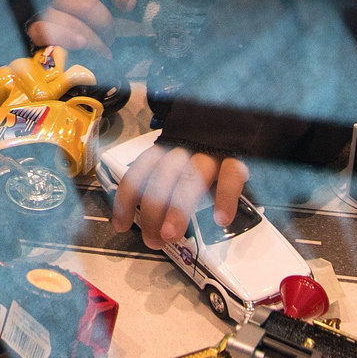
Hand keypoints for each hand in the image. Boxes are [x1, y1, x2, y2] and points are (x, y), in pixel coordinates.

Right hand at [27, 0, 136, 58]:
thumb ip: (112, 13)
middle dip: (99, 19)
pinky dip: (64, 36)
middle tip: (111, 38)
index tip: (128, 5)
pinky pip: (43, 30)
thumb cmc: (93, 38)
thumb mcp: (105, 21)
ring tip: (102, 52)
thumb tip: (129, 5)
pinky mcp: (37, 34)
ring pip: (60, 14)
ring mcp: (45, 15)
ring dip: (87, 36)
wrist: (69, 67)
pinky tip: (80, 44)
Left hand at [111, 142, 248, 247]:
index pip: (139, 174)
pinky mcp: (235, 156)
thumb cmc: (201, 151)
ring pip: (190, 177)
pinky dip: (225, 198)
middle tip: (153, 240)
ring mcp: (209, 152)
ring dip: (177, 208)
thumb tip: (149, 223)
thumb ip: (164, 186)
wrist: (232, 118)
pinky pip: (230, 175)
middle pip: (161, 178)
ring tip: (172, 234)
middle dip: (152, 210)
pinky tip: (220, 219)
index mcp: (165, 152)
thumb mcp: (177, 162)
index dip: (126, 200)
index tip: (120, 226)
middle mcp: (183, 150)